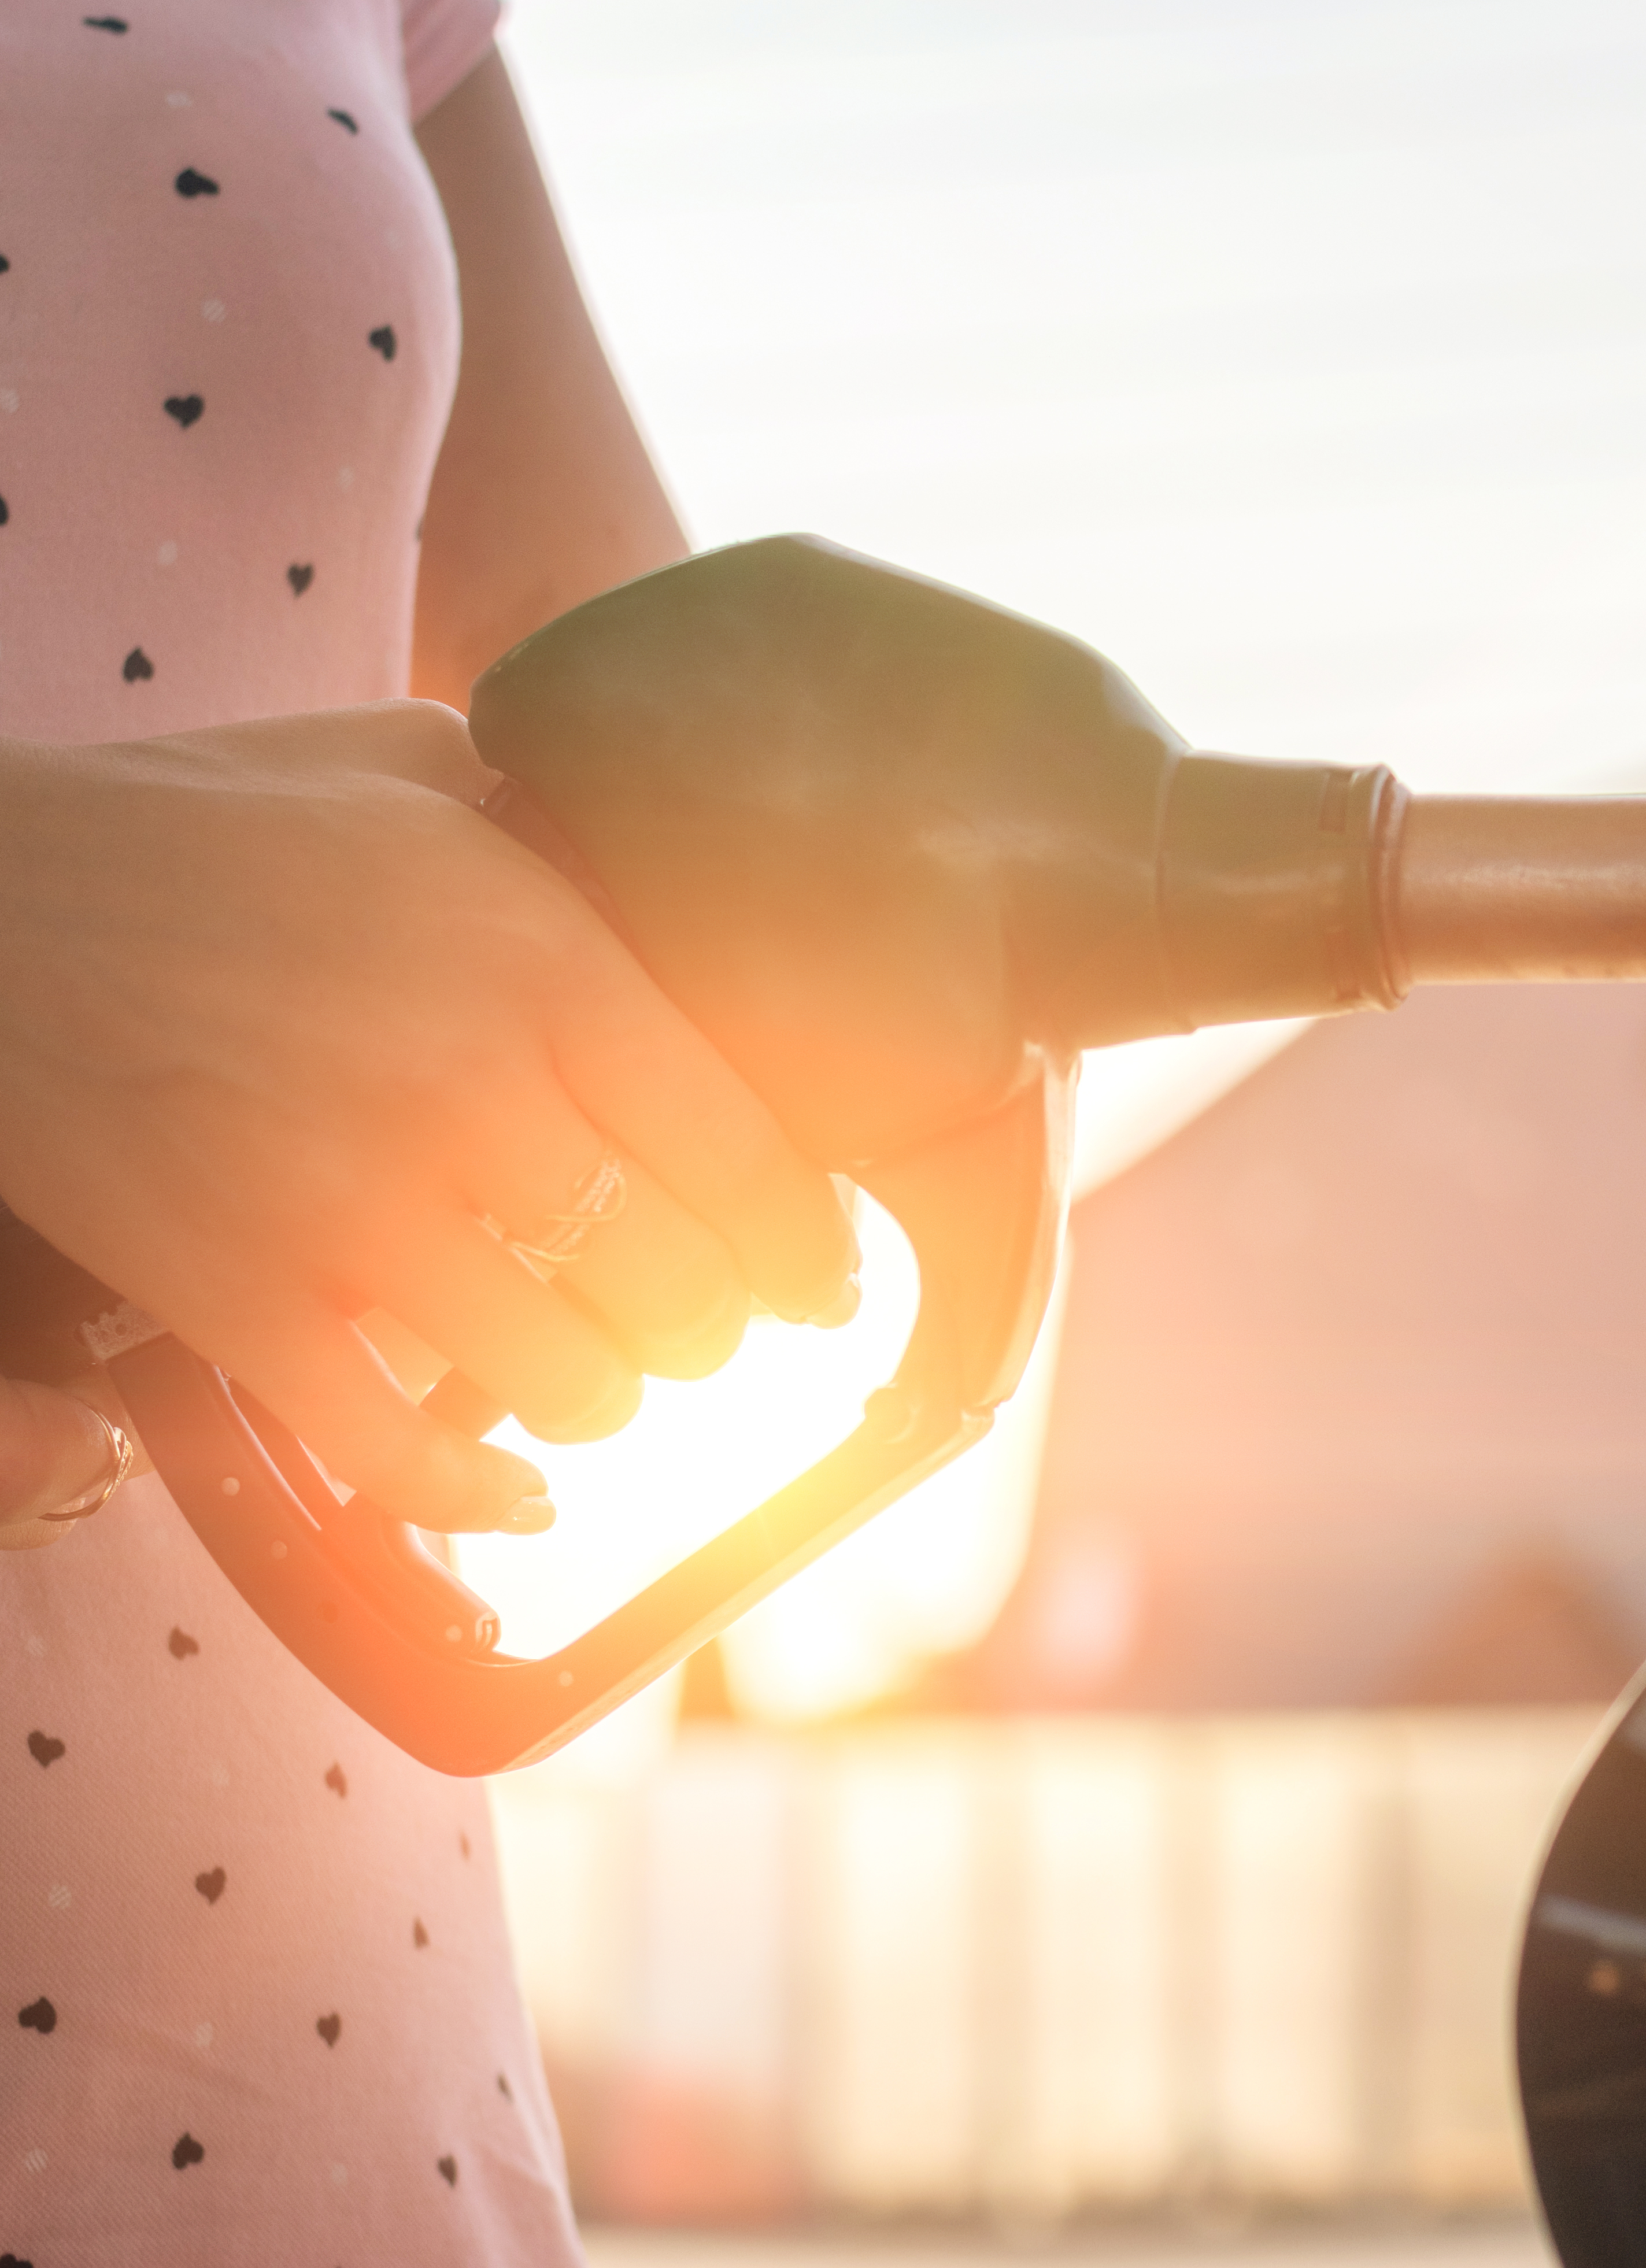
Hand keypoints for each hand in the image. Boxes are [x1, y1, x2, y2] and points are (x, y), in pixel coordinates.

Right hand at [0, 702, 859, 1531]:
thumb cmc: (201, 825)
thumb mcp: (409, 768)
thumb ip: (551, 826)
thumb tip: (664, 869)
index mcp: (541, 959)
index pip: (749, 1156)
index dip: (808, 1250)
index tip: (822, 1284)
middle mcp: (470, 1090)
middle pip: (679, 1289)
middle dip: (709, 1333)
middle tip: (699, 1328)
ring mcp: (351, 1208)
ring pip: (566, 1384)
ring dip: (600, 1401)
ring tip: (595, 1374)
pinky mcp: (239, 1300)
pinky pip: (403, 1458)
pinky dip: (477, 1498)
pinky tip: (514, 1490)